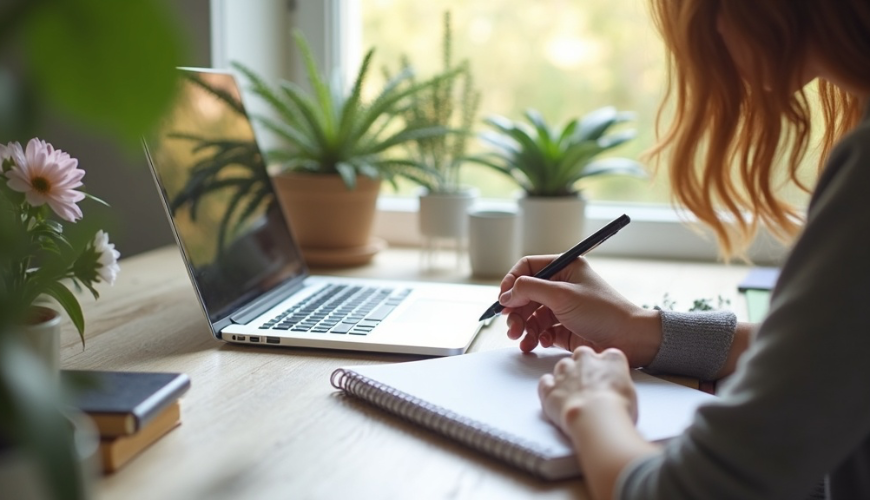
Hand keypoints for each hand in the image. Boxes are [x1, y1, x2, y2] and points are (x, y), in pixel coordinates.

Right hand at [498, 255, 660, 366]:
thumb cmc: (602, 311)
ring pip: (531, 314)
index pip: (528, 268)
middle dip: (516, 310)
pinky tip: (539, 343)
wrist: (629, 339)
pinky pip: (541, 330)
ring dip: (523, 327)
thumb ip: (530, 290)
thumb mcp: (562, 295)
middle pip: (526, 294)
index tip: (503, 299)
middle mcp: (562, 285)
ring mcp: (563, 307)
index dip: (512, 282)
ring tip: (522, 339)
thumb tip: (507, 294)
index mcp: (565, 268)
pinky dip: (536, 337)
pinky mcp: (565, 328)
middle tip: (511, 326)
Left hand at [538, 346, 637, 433]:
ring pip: (563, 366)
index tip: (607, 377)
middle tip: (589, 383)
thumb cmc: (617, 407)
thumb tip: (617, 389)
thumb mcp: (630, 392)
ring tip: (573, 394)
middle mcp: (586, 361)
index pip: (609, 355)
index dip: (606, 366)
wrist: (595, 417)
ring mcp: (566, 372)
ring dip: (566, 376)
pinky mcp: (550, 387)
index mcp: (610, 359)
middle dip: (584, 365)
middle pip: (582, 354)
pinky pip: (545, 382)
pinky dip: (549, 388)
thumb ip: (620, 383)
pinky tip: (555, 397)